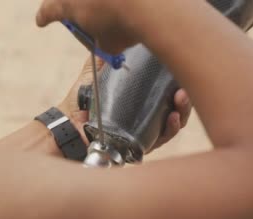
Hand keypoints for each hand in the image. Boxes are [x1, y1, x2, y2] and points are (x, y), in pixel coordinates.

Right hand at [36, 0, 143, 53]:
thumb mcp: (109, 44)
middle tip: (74, 13)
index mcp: (68, 5)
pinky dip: (112, 3)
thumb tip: (106, 39)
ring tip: (101, 11)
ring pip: (91, 1)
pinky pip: (109, 0)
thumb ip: (101, 41)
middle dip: (67, 5)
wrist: (149, 4)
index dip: (44, 17)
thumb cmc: (122, 28)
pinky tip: (118, 6)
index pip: (48, 11)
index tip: (41, 22)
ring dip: (92, 4)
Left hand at [59, 56, 191, 151]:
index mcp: (141, 100)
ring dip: (181, 112)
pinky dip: (169, 130)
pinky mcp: (139, 146)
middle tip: (182, 90)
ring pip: (173, 124)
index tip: (182, 76)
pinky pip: (160, 139)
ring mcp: (144, 132)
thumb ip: (105, 56)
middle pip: (176, 108)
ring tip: (179, 101)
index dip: (178, 84)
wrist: (68, 122)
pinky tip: (171, 119)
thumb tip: (113, 38)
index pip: (167, 92)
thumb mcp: (96, 72)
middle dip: (184, 99)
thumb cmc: (82, 99)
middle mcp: (146, 116)